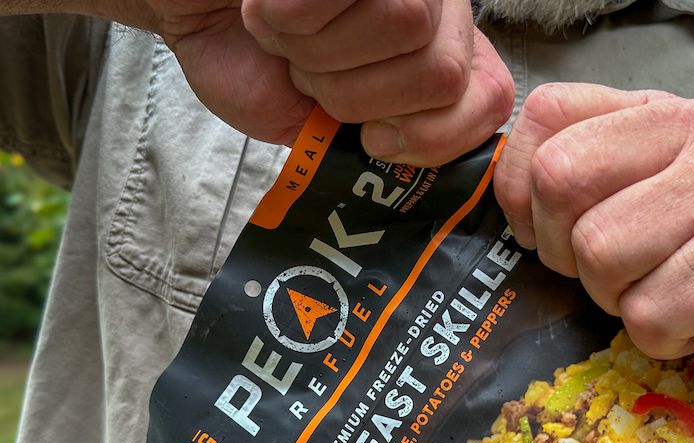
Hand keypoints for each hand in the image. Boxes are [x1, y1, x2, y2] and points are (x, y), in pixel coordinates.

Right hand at [149, 0, 513, 162]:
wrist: (195, 18)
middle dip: (359, 97)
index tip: (376, 140)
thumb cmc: (257, 71)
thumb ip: (381, 149)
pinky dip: (290, 20)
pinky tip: (270, 10)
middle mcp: (436, 11)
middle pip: (442, 73)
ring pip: (406, 25)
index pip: (492, 99)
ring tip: (289, 41)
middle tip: (314, 78)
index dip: (436, 135)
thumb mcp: (322, 133)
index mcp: (440, 60)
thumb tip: (418, 170)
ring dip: (322, 55)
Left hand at [493, 83, 693, 392]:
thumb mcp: (638, 204)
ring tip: (665, 295)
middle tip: (614, 276)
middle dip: (566, 253)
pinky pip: (650, 311)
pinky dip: (662, 338)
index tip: (550, 234)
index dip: (521, 188)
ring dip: (618, 300)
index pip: (547, 114)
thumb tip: (506, 201)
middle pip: (560, 181)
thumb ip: (580, 184)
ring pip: (599, 252)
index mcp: (655, 112)